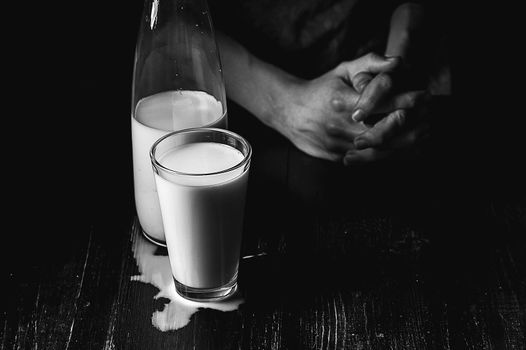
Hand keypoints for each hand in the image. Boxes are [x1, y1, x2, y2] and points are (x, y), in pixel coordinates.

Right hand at [271, 53, 422, 160]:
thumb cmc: (321, 88)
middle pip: (382, 133)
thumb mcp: (342, 71)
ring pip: (375, 150)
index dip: (406, 101)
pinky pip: (365, 160)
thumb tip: (396, 63)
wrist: (288, 112)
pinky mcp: (335, 156)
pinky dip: (384, 155)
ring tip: (419, 137)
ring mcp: (336, 143)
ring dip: (400, 145)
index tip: (423, 97)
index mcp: (341, 101)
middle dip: (408, 128)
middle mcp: (338, 124)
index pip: (381, 103)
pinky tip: (400, 149)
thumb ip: (369, 63)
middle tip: (426, 121)